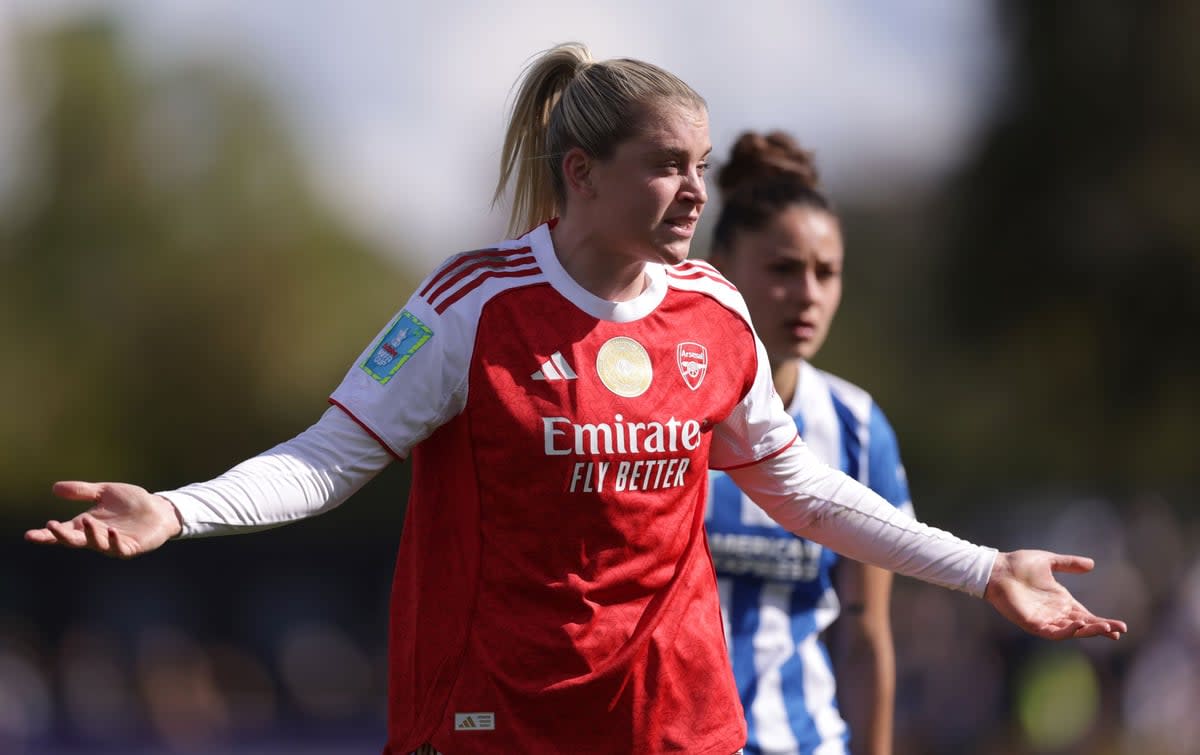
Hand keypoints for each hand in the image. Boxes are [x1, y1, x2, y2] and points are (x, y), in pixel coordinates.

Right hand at [25, 481, 182, 558]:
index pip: (63, 531)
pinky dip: (113, 541)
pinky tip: (110, 531)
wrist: (159, 508)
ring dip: (90, 534)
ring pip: (96, 544)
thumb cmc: (131, 501)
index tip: (30, 534)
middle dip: (61, 536)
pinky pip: (119, 548)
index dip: (47, 535)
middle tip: (50, 527)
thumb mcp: (104, 492)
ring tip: (87, 520)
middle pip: (75, 540)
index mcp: (87, 525)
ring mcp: (113, 544)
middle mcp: (97, 537)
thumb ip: (82, 491)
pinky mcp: (130, 547)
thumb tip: (54, 488)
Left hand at [985, 550, 1126, 639]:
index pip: (1086, 616)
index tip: (1121, 627)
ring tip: (1105, 628)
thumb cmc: (1019, 565)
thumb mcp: (1049, 562)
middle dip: (1101, 629)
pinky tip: (1078, 626)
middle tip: (1119, 631)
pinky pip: (1052, 632)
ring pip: (1071, 631)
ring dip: (1088, 631)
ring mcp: (1044, 619)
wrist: (997, 568)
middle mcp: (1055, 613)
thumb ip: (1068, 564)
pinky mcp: (1032, 623)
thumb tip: (1091, 564)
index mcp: (1061, 601)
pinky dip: (1066, 631)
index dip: (1102, 622)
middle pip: (1083, 626)